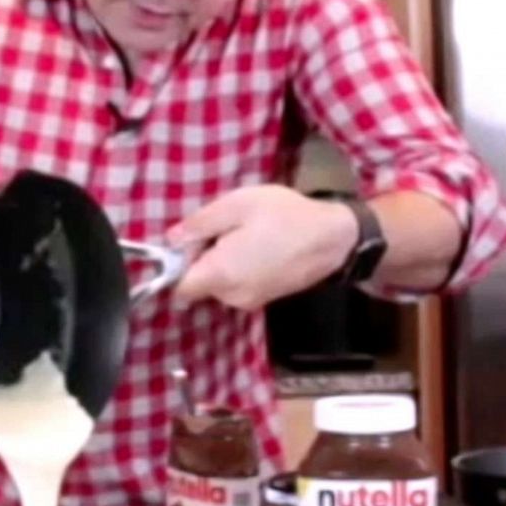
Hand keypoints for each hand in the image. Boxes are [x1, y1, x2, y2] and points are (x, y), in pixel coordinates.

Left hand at [164, 185, 356, 310]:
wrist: (335, 237)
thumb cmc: (284, 215)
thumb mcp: (236, 205)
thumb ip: (199, 224)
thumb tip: (170, 239)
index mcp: (220, 275)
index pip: (178, 288)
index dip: (174, 267)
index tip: (185, 244)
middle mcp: (232, 296)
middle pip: (198, 284)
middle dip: (199, 260)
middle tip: (220, 230)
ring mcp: (251, 300)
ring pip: (217, 285)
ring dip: (219, 264)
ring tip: (241, 235)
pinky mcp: (265, 299)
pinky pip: (236, 287)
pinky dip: (236, 270)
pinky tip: (254, 247)